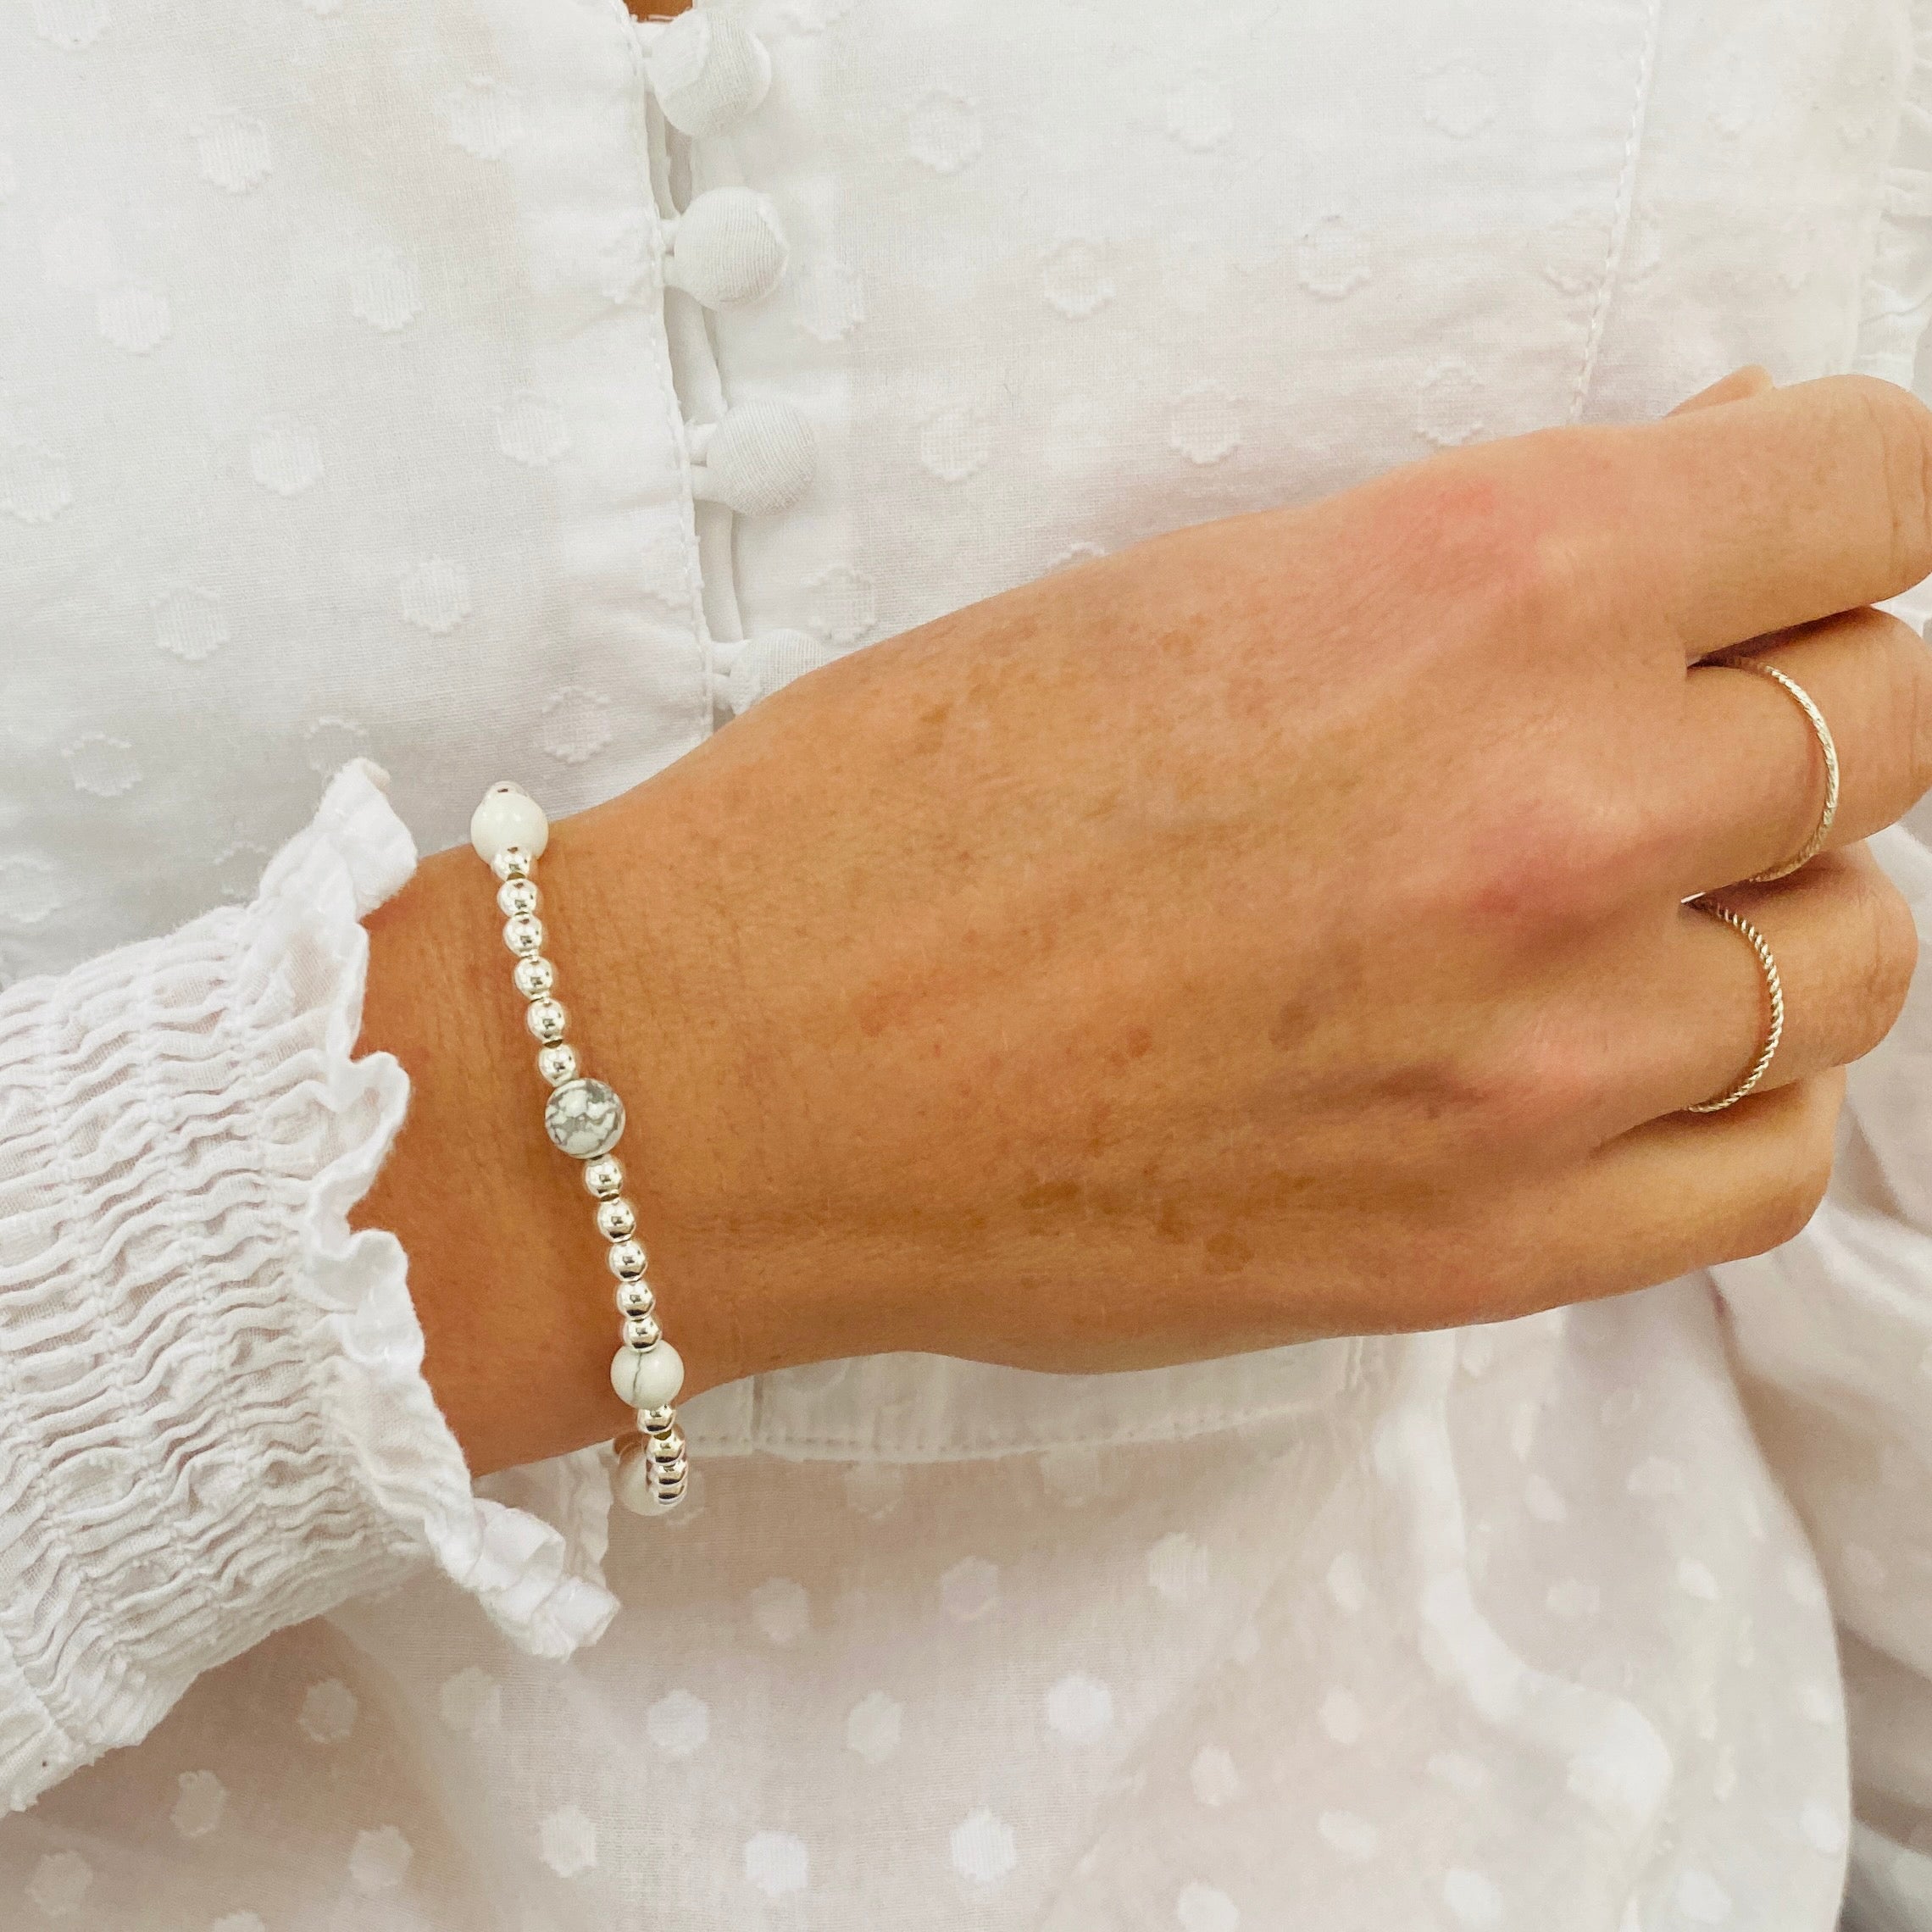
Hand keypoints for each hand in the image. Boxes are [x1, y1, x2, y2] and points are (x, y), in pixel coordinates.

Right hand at [355, 368, 1931, 1475]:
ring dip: (1769, 902)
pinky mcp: (1481, 1248)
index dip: (1830, 497)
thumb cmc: (900, 803)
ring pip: (1856, 956)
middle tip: (1666, 713)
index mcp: (1474, 585)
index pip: (1864, 492)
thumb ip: (1474, 571)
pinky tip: (1618, 1061)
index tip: (1775, 534)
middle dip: (1798, 686)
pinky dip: (1734, 1095)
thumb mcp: (1194, 588)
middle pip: (1889, 719)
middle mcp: (1552, 815)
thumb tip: (1684, 549)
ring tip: (1619, 906)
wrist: (735, 1069)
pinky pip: (1770, 1170)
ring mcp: (1536, 1060)